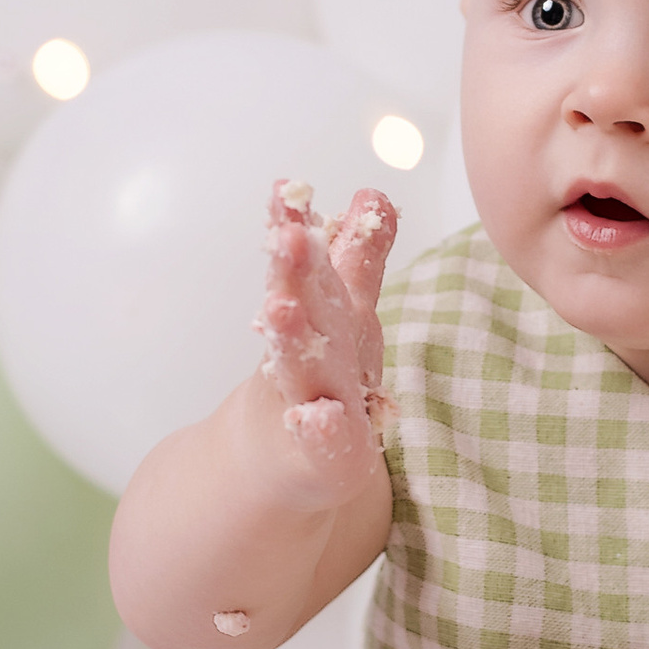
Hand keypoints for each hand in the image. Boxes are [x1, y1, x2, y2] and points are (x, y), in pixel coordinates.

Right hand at [255, 178, 396, 506]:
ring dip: (291, 339)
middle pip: (301, 309)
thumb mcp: (345, 314)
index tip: (286, 188)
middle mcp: (305, 355)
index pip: (305, 265)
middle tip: (286, 233)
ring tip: (281, 309)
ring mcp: (307, 406)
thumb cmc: (317, 377)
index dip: (296, 227)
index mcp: (317, 317)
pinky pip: (323, 445)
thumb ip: (358, 256)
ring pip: (298, 368)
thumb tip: (373, 192)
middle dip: (294, 271)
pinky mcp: (323, 459)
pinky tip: (315, 417)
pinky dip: (319, 431)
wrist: (274, 461)